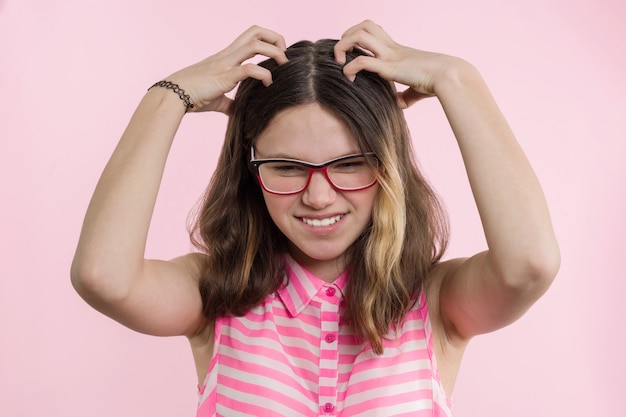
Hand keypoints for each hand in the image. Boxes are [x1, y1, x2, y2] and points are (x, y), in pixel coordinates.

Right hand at [165, 26, 287, 113]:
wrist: (173, 96)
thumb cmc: (191, 97)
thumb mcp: (215, 99)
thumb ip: (228, 102)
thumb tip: (237, 111)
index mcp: (226, 57)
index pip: (250, 37)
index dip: (268, 40)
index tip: (277, 56)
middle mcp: (227, 55)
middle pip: (255, 31)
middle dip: (275, 38)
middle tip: (284, 56)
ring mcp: (226, 64)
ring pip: (255, 44)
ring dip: (274, 52)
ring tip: (282, 65)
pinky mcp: (224, 76)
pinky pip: (249, 69)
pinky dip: (264, 74)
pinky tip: (267, 84)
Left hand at [334, 20, 468, 108]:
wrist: (449, 77)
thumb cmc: (437, 83)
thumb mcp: (417, 89)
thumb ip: (406, 95)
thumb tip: (399, 104)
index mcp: (396, 50)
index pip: (372, 30)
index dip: (356, 36)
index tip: (350, 53)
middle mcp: (391, 48)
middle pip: (363, 26)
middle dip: (346, 36)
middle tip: (341, 55)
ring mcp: (389, 56)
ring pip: (358, 36)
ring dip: (343, 47)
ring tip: (340, 64)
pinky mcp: (389, 67)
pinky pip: (362, 61)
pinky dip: (349, 68)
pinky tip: (349, 79)